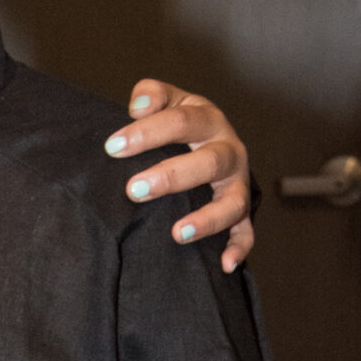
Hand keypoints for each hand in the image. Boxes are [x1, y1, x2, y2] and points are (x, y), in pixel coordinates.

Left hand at [106, 82, 254, 271]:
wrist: (215, 143)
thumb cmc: (182, 125)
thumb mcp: (171, 102)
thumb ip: (153, 95)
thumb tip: (137, 106)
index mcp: (209, 120)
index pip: (181, 121)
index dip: (147, 132)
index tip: (113, 147)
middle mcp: (229, 151)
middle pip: (208, 162)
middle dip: (171, 176)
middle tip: (133, 190)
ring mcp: (238, 184)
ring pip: (232, 202)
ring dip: (207, 219)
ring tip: (176, 233)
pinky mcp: (243, 212)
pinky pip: (247, 232)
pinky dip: (239, 248)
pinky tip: (225, 265)